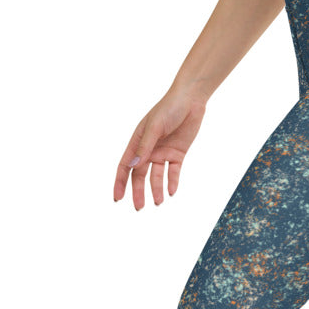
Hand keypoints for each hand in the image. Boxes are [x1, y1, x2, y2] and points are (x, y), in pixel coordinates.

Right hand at [113, 86, 207, 209]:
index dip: (120, 182)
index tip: (118, 198)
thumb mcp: (155, 127)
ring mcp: (163, 152)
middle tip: (139, 208)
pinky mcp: (177, 154)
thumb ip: (145, 147)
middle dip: (138, 191)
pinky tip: (171, 192)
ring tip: (158, 202)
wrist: (190, 100)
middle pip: (140, 175)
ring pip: (157, 176)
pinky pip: (173, 172)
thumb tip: (133, 166)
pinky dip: (172, 182)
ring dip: (156, 189)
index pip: (125, 166)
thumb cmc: (169, 109)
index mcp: (137, 141)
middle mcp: (148, 149)